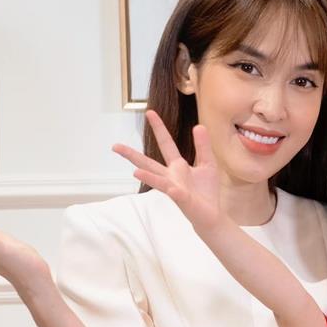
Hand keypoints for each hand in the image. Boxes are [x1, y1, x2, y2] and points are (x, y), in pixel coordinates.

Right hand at [114, 111, 221, 228]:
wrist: (211, 214)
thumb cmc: (206, 190)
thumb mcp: (208, 163)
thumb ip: (203, 146)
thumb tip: (199, 126)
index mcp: (177, 166)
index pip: (166, 143)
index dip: (159, 128)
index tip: (149, 112)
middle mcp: (171, 176)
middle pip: (149, 162)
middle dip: (132, 155)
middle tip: (115, 146)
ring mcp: (174, 188)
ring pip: (158, 180)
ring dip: (147, 176)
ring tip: (134, 172)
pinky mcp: (183, 199)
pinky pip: (177, 193)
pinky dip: (172, 190)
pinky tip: (170, 188)